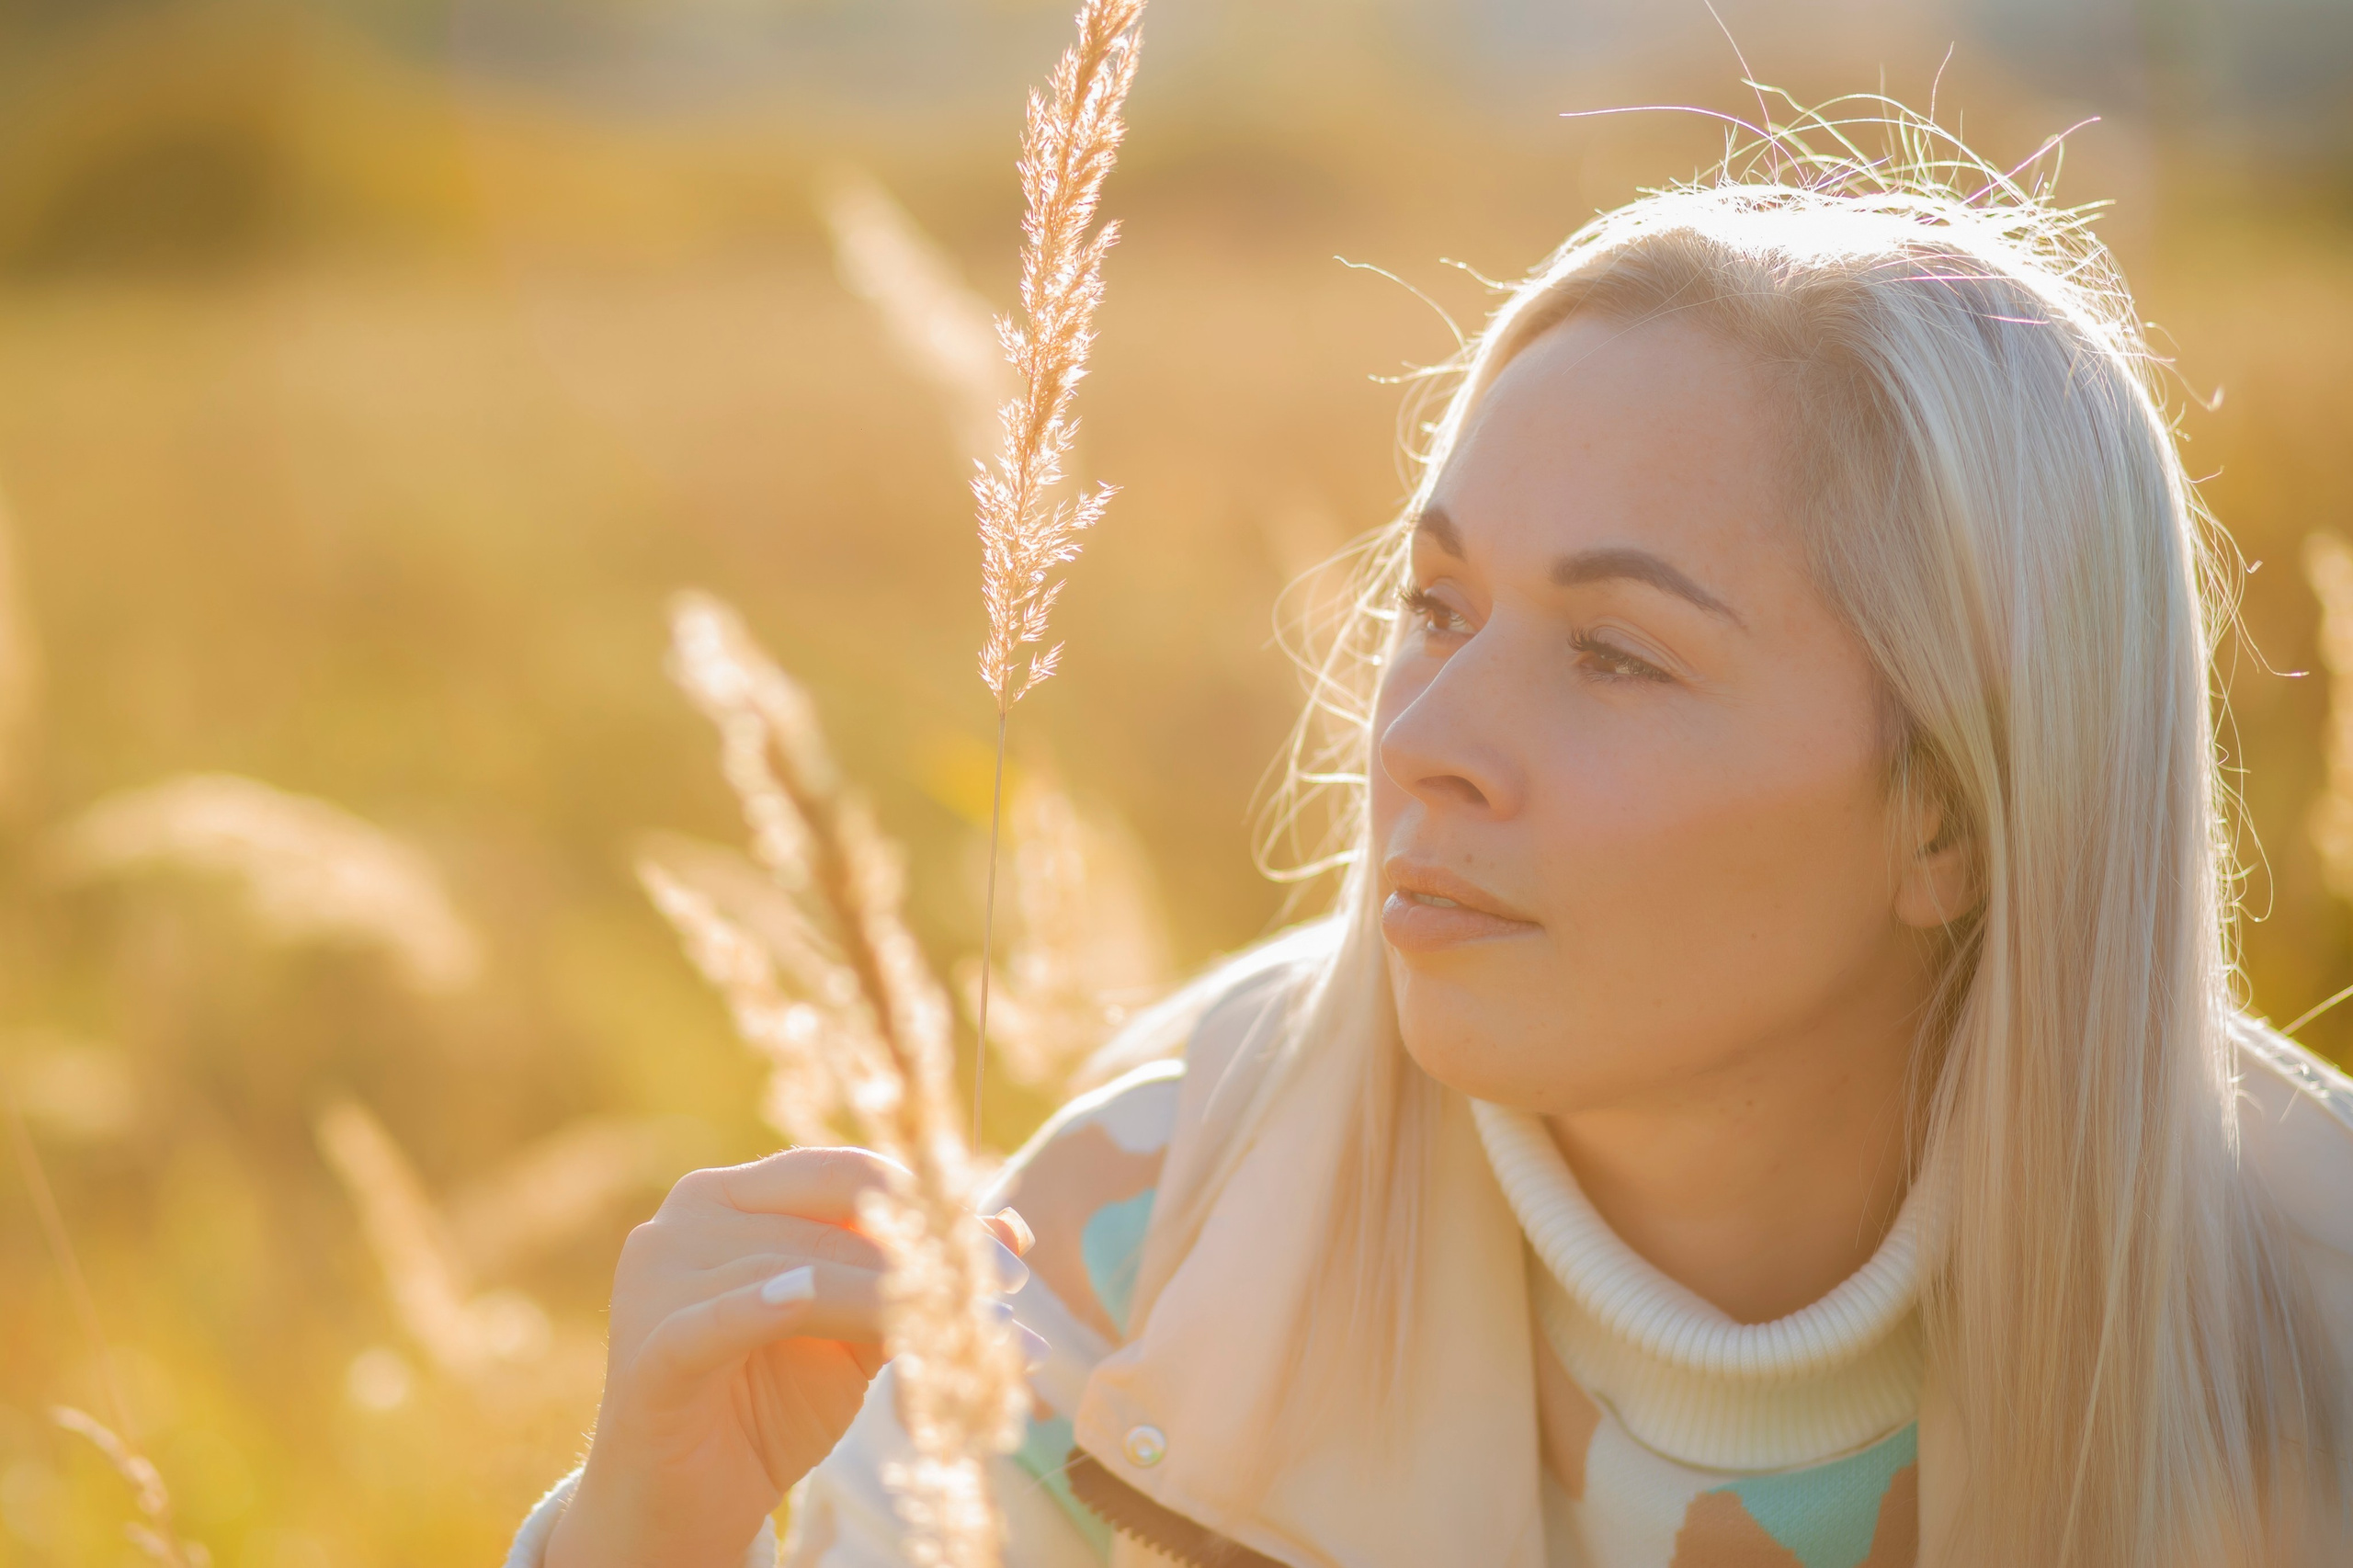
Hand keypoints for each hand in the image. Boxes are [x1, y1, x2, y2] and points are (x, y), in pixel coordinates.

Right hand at [544, 1147, 1032, 1567]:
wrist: (685, 1503)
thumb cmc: (771, 1404)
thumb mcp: (855, 1331)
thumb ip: (913, 1276)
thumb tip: (1010, 1230)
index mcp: (733, 1195)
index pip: (844, 1171)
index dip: (928, 1204)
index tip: (1010, 1251)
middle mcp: (686, 1217)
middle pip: (829, 1216)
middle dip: (923, 1254)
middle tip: (1002, 1292)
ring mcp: (657, 1279)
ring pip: (796, 1268)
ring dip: (887, 1302)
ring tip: (956, 1335)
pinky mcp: (648, 1351)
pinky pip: (714, 1320)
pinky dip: (763, 1307)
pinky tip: (802, 1301)